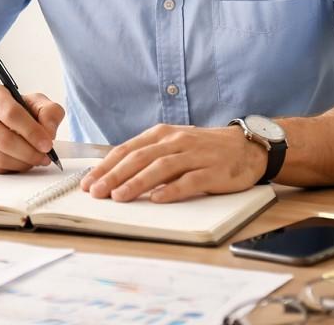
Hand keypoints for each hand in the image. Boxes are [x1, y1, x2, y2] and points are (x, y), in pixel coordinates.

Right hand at [0, 84, 65, 173]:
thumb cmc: (8, 110)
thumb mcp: (31, 102)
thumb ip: (48, 111)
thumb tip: (49, 132)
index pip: (12, 114)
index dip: (32, 132)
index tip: (47, 145)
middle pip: (4, 140)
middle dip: (29, 153)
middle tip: (44, 158)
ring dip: (21, 163)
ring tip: (33, 160)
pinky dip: (9, 169)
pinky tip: (17, 162)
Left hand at [79, 123, 266, 202]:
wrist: (245, 146)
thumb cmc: (203, 149)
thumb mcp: (173, 145)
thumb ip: (148, 156)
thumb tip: (114, 174)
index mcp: (162, 134)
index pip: (128, 149)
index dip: (106, 166)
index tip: (88, 181)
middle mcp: (176, 141)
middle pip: (139, 158)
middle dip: (114, 175)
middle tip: (96, 192)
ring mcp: (195, 155)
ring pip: (161, 168)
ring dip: (137, 183)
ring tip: (119, 197)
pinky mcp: (213, 171)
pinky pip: (190, 180)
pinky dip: (172, 190)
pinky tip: (158, 199)